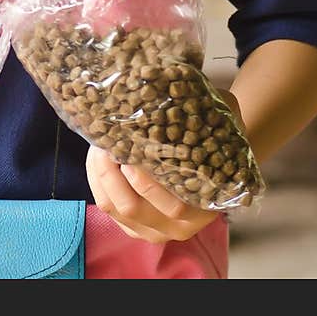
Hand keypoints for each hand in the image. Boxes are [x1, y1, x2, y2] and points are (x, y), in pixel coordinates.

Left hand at [86, 89, 241, 243]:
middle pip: (134, 207)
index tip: (132, 148)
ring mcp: (153, 229)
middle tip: (107, 140)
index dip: (148, 181)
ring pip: (115, 207)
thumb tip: (182, 87)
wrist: (215, 155)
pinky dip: (96, 181)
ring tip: (99, 143)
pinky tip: (97, 155)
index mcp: (203, 206)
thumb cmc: (214, 134)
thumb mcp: (220, 118)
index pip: (174, 205)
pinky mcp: (133, 225)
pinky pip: (107, 206)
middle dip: (113, 172)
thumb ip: (209, 110)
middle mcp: (179, 226)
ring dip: (101, 174)